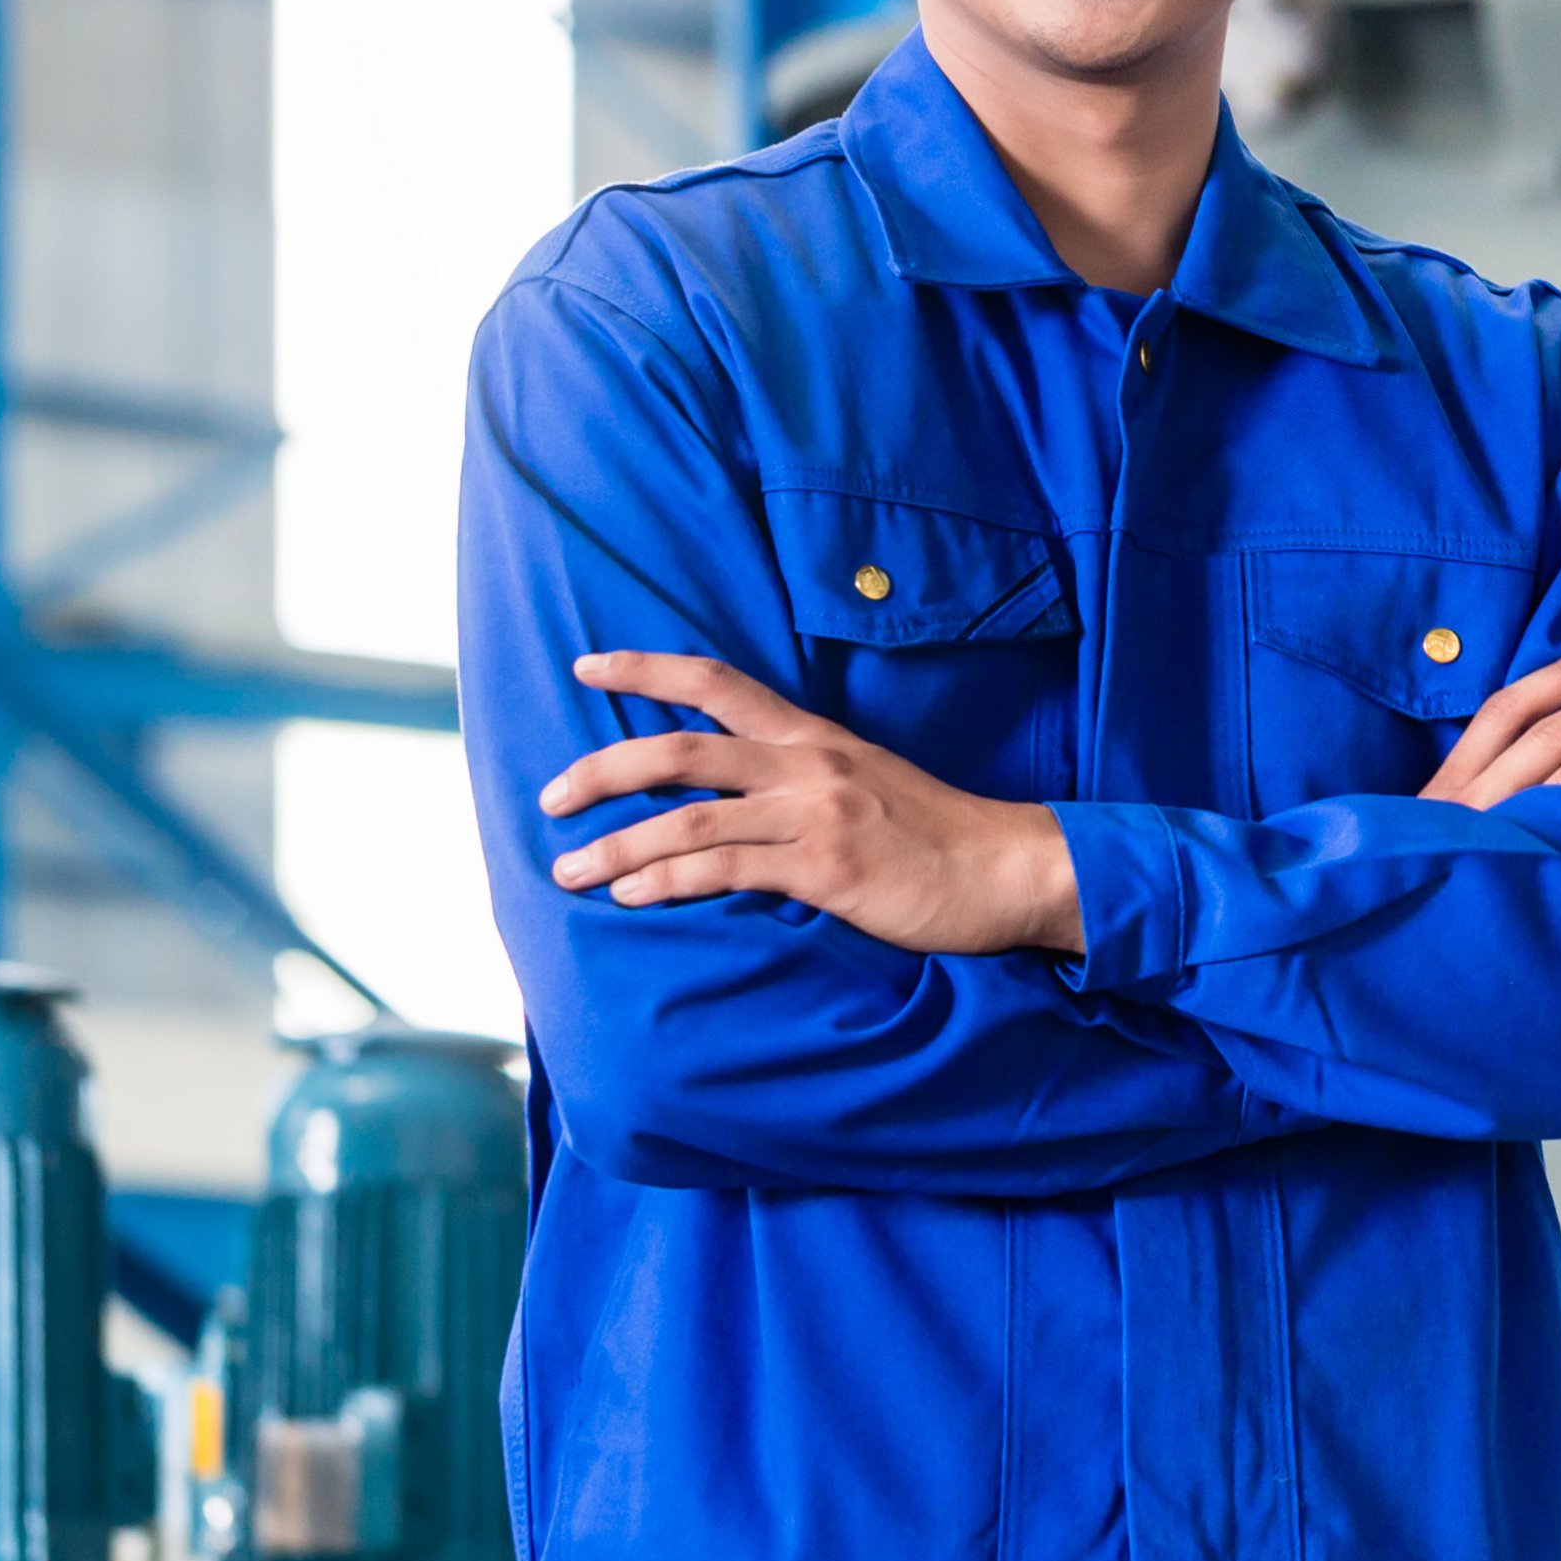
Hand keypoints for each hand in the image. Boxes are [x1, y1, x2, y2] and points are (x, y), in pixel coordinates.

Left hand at [544, 652, 1084, 955]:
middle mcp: (807, 764)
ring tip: (567, 870)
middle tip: (549, 797)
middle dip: (601, 770)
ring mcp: (815, 815)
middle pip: (680, 750)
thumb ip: (801, 781)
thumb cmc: (937, 835)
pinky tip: (630, 896)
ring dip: (614, 846)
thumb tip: (732, 799)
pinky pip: (724, 870)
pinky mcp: (826, 869)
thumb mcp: (867, 783)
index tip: (586, 664)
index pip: (717, 682)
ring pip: (687, 820)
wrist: (1010, 869)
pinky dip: (666, 882)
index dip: (647, 668)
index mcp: (813, 737)